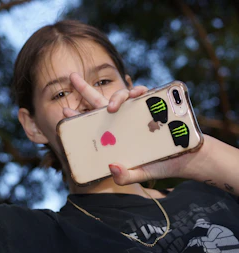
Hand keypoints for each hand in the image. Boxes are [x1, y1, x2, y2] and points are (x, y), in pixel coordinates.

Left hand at [62, 72, 201, 185]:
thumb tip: (111, 168)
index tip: (64, 110)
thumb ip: (125, 176)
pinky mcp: (155, 105)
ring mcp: (138, 111)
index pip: (93, 122)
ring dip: (115, 96)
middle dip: (85, 88)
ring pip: (121, 96)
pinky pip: (144, 93)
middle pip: (100, 102)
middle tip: (71, 77)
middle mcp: (123, 120)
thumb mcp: (140, 174)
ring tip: (112, 107)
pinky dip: (140, 91)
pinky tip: (137, 93)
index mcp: (116, 134)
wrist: (188, 159)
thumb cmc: (161, 165)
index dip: (78, 116)